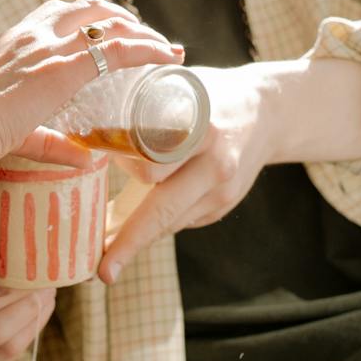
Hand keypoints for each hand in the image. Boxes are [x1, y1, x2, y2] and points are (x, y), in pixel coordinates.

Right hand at [0, 0, 183, 184]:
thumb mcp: (13, 131)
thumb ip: (52, 144)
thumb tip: (87, 159)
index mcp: (14, 40)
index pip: (61, 13)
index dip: (95, 19)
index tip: (118, 33)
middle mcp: (33, 34)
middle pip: (90, 7)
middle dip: (124, 18)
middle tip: (148, 41)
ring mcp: (49, 47)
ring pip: (109, 21)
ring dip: (142, 30)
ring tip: (164, 49)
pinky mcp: (63, 68)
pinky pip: (118, 48)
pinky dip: (148, 48)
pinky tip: (168, 56)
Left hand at [97, 64, 279, 283]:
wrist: (269, 111)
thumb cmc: (209, 95)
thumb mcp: (180, 88)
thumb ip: (145, 108)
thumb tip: (92, 135)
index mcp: (200, 130)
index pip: (154, 166)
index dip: (121, 179)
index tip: (97, 196)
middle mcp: (215, 164)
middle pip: (164, 210)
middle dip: (130, 243)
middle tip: (104, 272)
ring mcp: (223, 190)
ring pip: (171, 222)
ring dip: (137, 236)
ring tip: (107, 253)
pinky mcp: (225, 205)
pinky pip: (182, 220)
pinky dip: (157, 222)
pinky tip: (136, 226)